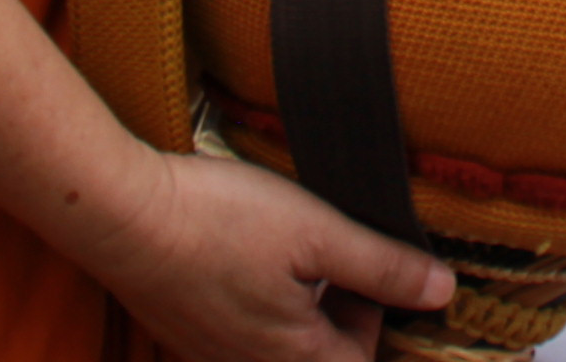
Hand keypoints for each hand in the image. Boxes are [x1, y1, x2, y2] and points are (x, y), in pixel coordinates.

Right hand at [88, 145, 450, 361]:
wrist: (123, 216)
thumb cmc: (221, 221)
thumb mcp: (319, 231)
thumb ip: (383, 267)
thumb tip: (441, 292)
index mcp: (292, 358)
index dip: (378, 316)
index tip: (372, 268)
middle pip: (320, 357)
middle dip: (340, 310)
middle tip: (335, 250)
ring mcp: (211, 355)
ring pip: (279, 343)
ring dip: (300, 303)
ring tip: (293, 247)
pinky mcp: (183, 333)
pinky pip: (240, 331)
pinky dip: (260, 299)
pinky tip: (249, 254)